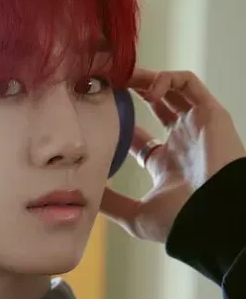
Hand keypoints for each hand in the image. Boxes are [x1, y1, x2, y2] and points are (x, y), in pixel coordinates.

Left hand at [101, 68, 245, 242]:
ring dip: (146, 80)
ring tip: (124, 77)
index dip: (120, 122)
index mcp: (165, 164)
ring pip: (170, 90)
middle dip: (133, 92)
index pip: (138, 136)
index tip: (99, 111)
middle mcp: (181, 141)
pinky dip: (168, 79)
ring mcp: (195, 126)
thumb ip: (111, 202)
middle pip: (156, 106)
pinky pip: (190, 83)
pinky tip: (148, 90)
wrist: (214, 215)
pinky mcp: (209, 113)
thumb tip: (83, 195)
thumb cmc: (180, 220)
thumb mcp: (136, 215)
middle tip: (110, 85)